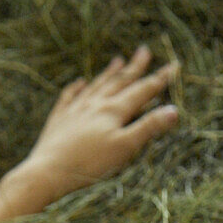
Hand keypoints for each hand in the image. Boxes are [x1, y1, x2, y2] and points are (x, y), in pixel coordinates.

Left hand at [17, 45, 178, 204]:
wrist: (48, 171)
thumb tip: (174, 111)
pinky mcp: (59, 120)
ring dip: (109, 74)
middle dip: (134, 68)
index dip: (159, 79)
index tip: (173, 66)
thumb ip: (148, 128)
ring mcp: (75, 110)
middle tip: (144, 51)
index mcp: (113, 111)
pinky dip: (77, 88)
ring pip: (96, 86)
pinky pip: (69, 97)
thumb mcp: (125, 148)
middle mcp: (94, 104)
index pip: (141, 91)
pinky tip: (79, 83)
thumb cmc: (90, 164)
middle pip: (118, 82)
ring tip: (117, 60)